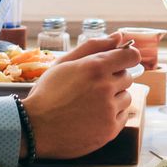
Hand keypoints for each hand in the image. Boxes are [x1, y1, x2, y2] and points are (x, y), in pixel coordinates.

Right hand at [23, 36, 142, 158]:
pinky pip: (122, 117)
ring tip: (90, 104)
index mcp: (95, 67)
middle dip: (113, 79)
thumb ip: (93, 46)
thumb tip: (119, 36)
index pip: (131, 56)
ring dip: (113, 98)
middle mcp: (106, 87)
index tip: (119, 63)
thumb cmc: (48, 93)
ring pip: (126, 97)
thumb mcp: (64, 63)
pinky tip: (91, 117)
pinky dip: (111, 116)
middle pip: (127, 77)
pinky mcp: (110, 130)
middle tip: (92, 87)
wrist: (35, 128)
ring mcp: (109, 110)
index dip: (126, 58)